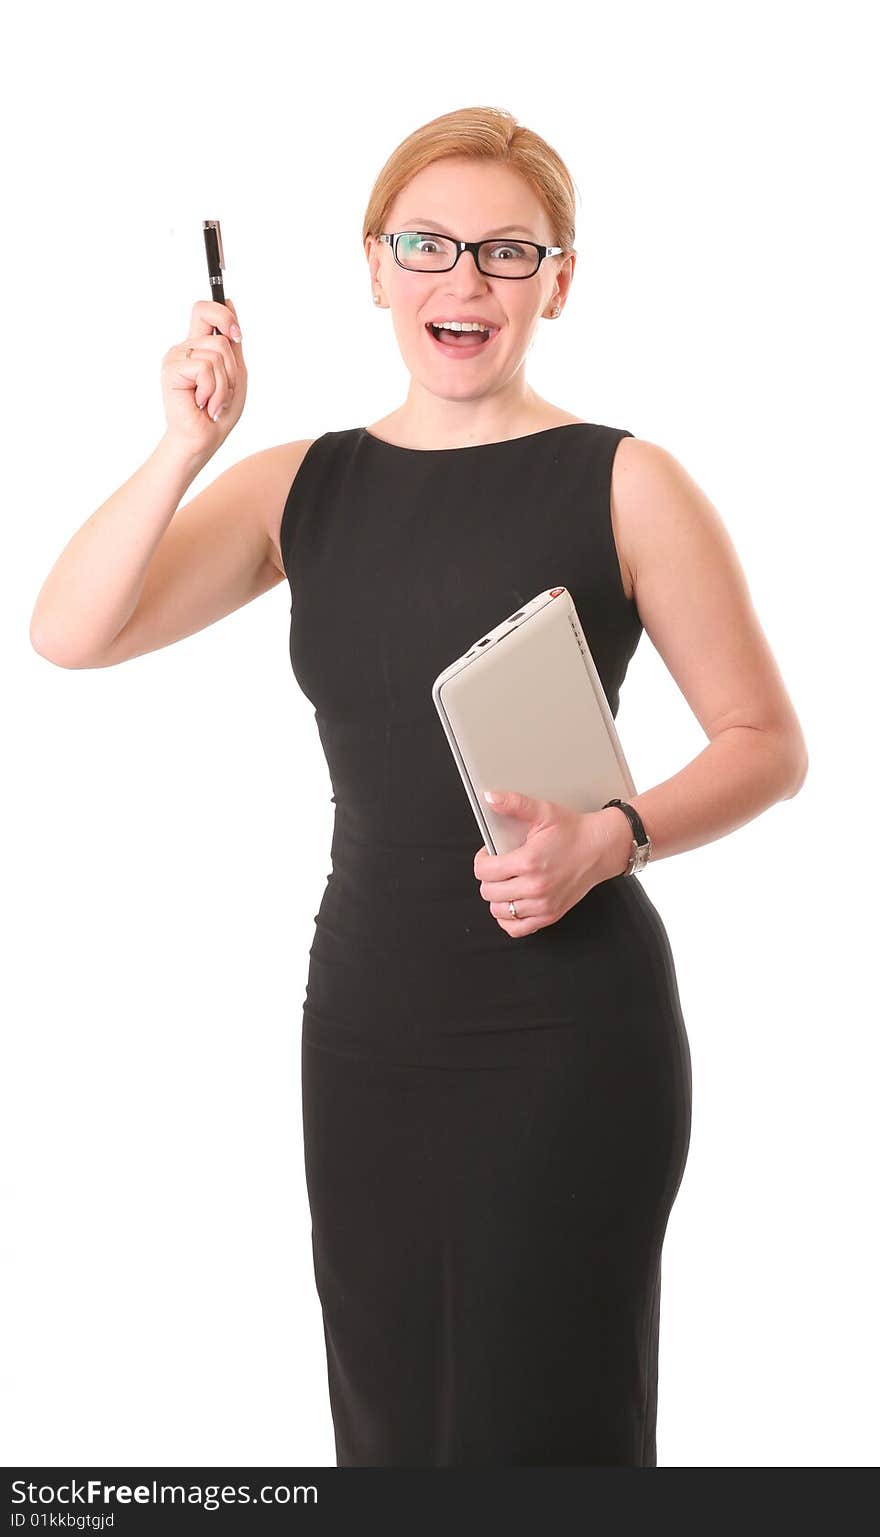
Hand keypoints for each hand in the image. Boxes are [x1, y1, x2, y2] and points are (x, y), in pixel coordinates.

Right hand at [160, 297, 246, 460]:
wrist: (202, 440)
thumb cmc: (217, 412)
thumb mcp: (235, 374)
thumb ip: (232, 343)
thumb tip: (230, 303)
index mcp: (197, 346)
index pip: (204, 309)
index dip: (223, 313)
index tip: (237, 335)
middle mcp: (184, 348)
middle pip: (219, 336)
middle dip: (232, 369)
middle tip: (224, 391)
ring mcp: (175, 358)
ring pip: (216, 354)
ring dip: (224, 385)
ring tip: (213, 401)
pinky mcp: (171, 370)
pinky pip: (206, 369)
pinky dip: (214, 391)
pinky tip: (203, 405)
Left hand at [472, 789, 619, 936]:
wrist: (601, 848)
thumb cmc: (574, 832)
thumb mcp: (543, 811)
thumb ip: (514, 804)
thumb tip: (491, 797)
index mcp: (528, 862)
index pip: (484, 871)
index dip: (482, 860)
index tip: (489, 854)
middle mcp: (535, 887)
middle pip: (488, 892)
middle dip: (488, 878)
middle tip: (499, 867)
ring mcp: (543, 905)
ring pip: (499, 911)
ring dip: (497, 898)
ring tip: (506, 883)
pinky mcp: (550, 915)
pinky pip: (517, 929)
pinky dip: (509, 919)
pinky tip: (513, 903)